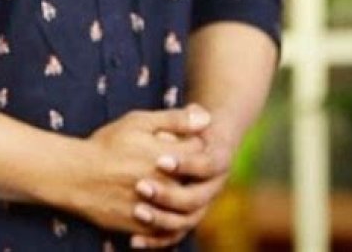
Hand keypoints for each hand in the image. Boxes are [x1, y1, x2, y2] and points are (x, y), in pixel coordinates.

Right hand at [66, 106, 210, 237]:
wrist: (76, 176)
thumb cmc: (107, 144)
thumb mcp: (139, 122)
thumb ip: (175, 120)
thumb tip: (206, 116)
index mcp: (168, 157)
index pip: (199, 151)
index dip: (192, 143)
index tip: (181, 140)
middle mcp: (166, 185)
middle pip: (193, 179)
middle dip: (186, 169)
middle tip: (170, 162)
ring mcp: (156, 208)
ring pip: (182, 208)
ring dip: (178, 195)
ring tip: (164, 183)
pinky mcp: (143, 227)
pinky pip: (165, 230)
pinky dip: (165, 219)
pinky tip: (158, 206)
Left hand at [129, 114, 234, 248]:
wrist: (200, 141)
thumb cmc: (185, 125)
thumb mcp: (180, 118)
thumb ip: (183, 118)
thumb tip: (197, 113)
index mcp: (217, 160)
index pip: (206, 165)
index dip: (186, 164)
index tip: (161, 160)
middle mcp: (211, 187)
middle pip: (195, 199)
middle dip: (168, 195)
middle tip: (141, 186)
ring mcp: (199, 205)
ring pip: (185, 221)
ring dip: (161, 219)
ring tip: (137, 210)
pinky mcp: (184, 218)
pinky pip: (173, 235)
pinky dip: (156, 241)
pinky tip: (134, 241)